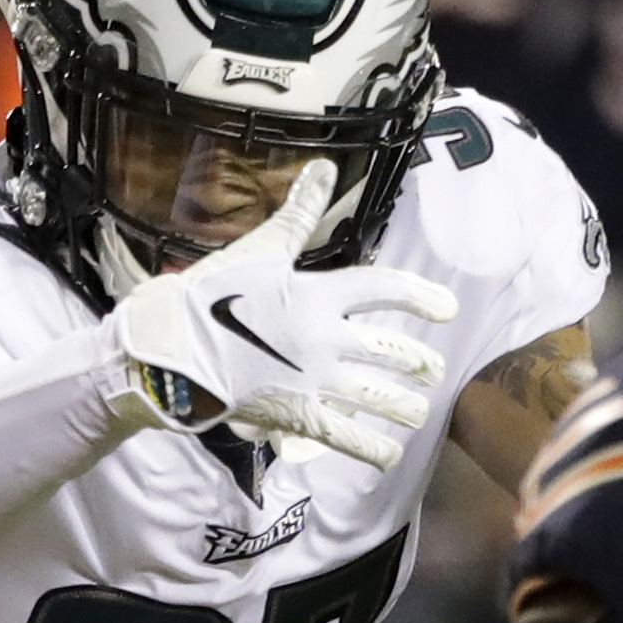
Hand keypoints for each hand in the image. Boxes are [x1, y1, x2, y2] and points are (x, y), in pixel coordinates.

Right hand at [108, 160, 458, 470]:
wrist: (173, 349)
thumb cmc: (211, 294)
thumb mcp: (259, 248)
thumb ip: (298, 213)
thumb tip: (322, 166)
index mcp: (320, 294)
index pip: (384, 289)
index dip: (421, 296)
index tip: (448, 309)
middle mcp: (326, 338)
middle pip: (389, 350)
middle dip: (417, 361)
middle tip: (433, 369)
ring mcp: (315, 381)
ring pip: (377, 397)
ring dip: (404, 406)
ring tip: (420, 411)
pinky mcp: (297, 416)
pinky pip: (347, 438)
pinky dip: (373, 449)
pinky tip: (392, 456)